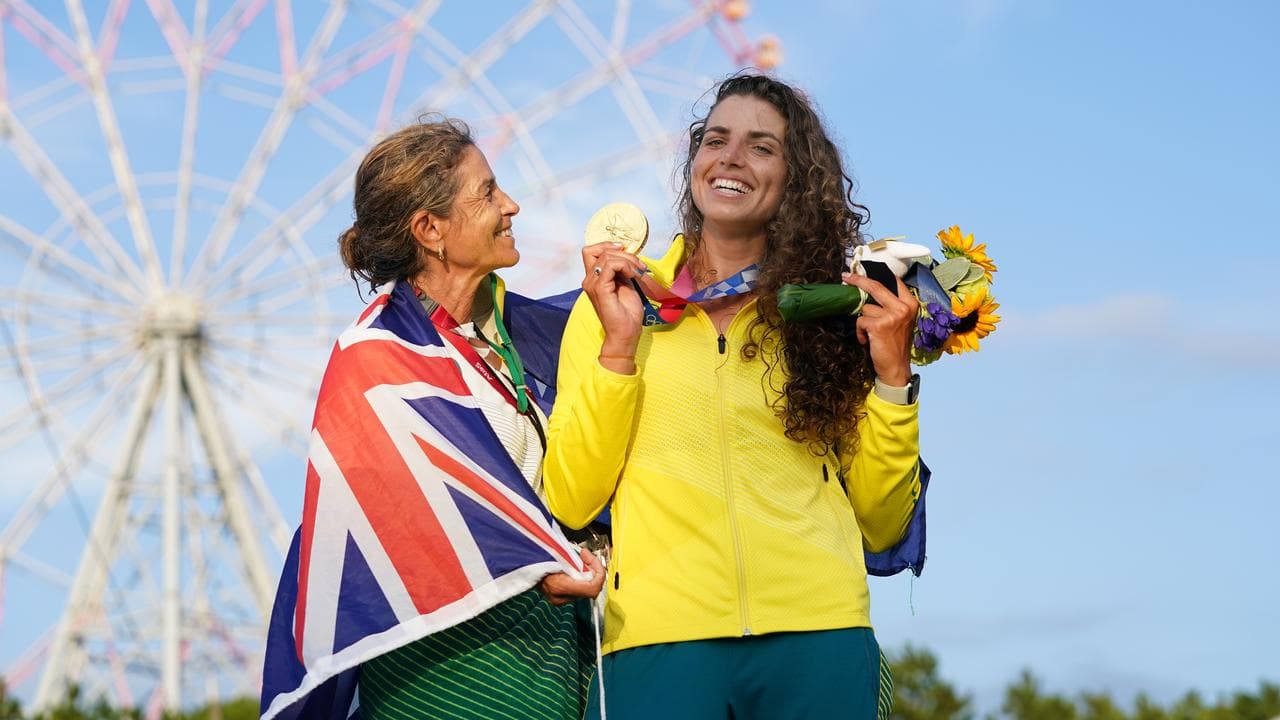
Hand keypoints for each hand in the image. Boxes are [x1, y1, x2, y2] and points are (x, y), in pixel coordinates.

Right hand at [539, 547, 605, 605]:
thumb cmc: (536, 555)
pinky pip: (576, 589)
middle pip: (590, 589)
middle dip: (593, 571)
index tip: (591, 558)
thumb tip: (590, 562)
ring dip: (586, 574)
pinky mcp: (558, 598)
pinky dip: (579, 577)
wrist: (519, 564)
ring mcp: (558, 600)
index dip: (598, 572)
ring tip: (578, 560)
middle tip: (586, 556)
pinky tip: (573, 567)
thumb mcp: (558, 554)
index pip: (592, 588)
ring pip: (584, 589)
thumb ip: (576, 561)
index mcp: (560, 586)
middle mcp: (560, 597)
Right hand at [581, 242, 645, 368]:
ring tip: (638, 272)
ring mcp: (592, 284)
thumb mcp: (625, 284)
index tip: (624, 249)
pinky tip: (633, 275)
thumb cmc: (626, 313)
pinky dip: (625, 266)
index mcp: (594, 278)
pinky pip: (611, 265)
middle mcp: (589, 280)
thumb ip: (621, 270)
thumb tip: (627, 255)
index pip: (591, 251)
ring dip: (628, 260)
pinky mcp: (600, 289)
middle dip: (623, 253)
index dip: (606, 245)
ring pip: (607, 256)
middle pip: (599, 250)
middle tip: (638, 265)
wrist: (626, 333)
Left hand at [842, 272, 917, 385]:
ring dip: (862, 321)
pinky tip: (867, 340)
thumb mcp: (898, 320)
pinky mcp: (880, 325)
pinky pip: (860, 321)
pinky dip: (860, 332)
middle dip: (858, 280)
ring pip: (865, 308)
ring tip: (870, 333)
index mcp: (910, 303)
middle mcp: (903, 307)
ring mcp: (892, 315)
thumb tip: (867, 289)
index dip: (875, 274)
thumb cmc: (895, 344)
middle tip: (846, 276)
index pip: (893, 281)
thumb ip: (889, 305)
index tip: (861, 270)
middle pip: (876, 286)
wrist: (896, 367)